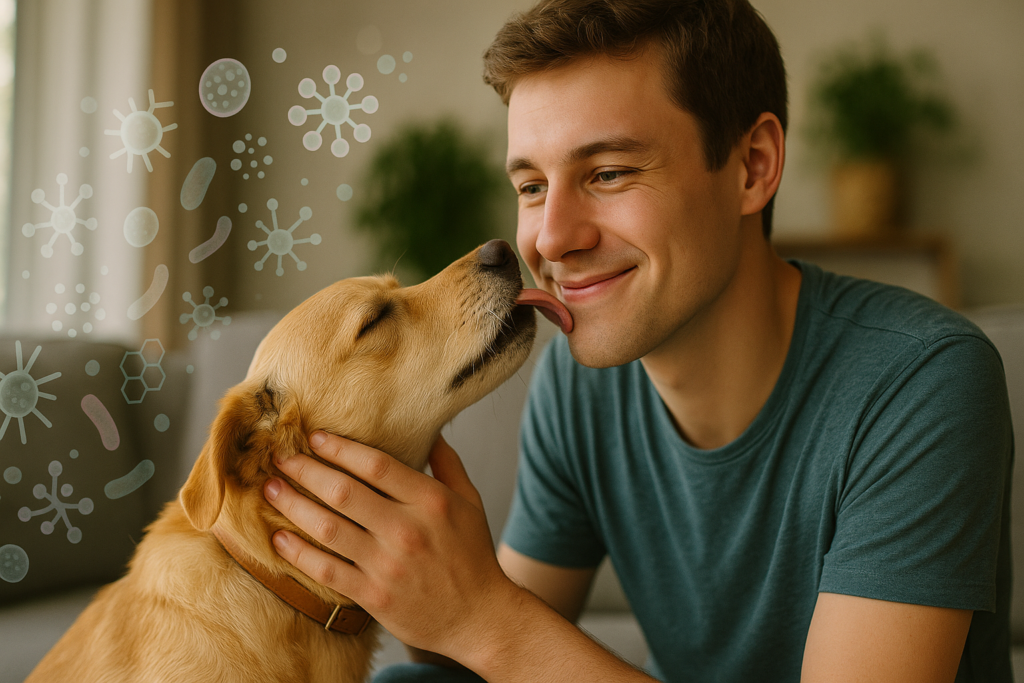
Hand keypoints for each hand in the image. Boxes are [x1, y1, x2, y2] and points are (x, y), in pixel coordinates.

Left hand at [264, 432, 517, 658]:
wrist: (480, 617)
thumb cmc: (472, 556)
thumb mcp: (469, 502)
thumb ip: (447, 463)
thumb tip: (430, 429)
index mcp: (430, 501)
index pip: (376, 465)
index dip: (340, 448)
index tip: (314, 437)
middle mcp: (407, 530)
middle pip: (343, 492)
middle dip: (305, 470)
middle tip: (279, 457)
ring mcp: (388, 565)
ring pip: (328, 528)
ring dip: (293, 506)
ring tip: (271, 489)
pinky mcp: (374, 596)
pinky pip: (327, 570)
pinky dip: (299, 554)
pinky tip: (279, 538)